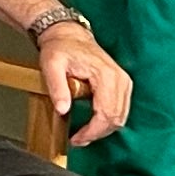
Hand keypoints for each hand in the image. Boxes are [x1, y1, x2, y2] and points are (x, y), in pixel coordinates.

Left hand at [35, 17, 132, 146]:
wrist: (69, 36)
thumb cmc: (61, 48)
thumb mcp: (51, 65)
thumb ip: (57, 87)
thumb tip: (63, 109)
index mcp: (105, 74)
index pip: (106, 112)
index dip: (92, 131)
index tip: (77, 139)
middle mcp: (120, 78)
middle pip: (116, 118)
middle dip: (97, 133)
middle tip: (77, 140)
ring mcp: (123, 81)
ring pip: (120, 117)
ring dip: (103, 130)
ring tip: (82, 135)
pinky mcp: (122, 85)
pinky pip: (120, 110)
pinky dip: (107, 121)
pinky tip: (92, 125)